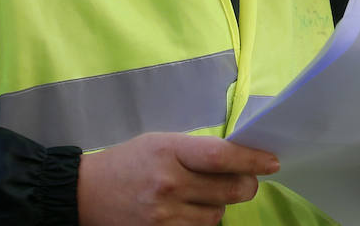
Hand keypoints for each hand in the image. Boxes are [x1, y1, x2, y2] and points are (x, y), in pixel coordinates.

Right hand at [77, 132, 278, 225]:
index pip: (221, 156)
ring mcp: (164, 214)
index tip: (272, 161)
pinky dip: (203, 220)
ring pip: (217, 215)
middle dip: (246, 184)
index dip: (251, 159)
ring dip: (221, 205)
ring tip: (206, 194)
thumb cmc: (129, 161)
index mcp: (168, 150)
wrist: (86, 193)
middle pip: (228, 190)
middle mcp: (168, 183)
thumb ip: (195, 150)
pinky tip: (191, 209)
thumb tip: (237, 158)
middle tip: (246, 180)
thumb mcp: (160, 142)